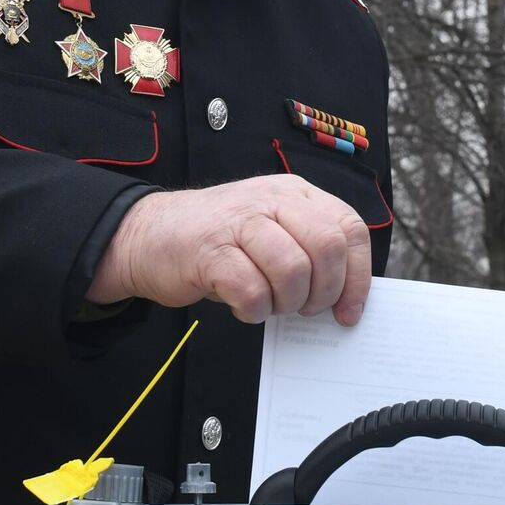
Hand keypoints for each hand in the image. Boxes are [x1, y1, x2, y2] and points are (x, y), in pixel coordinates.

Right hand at [87, 174, 371, 324]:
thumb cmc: (219, 242)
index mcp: (295, 193)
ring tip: (270, 305)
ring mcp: (239, 222)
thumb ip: (308, 250)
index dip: (357, 275)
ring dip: (287, 302)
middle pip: (327, 247)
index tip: (348, 310)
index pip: (349, 228)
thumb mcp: (272, 230)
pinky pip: (251, 291)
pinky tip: (243, 306)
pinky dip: (254, 311)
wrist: (147, 235)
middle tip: (304, 309)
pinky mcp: (210, 250)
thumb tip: (347, 298)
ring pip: (293, 269)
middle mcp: (271, 200)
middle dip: (323, 291)